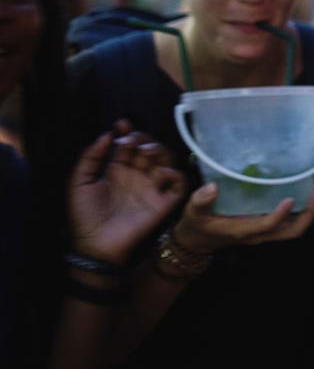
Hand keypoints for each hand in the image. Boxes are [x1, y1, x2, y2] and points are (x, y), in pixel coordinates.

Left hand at [68, 125, 186, 264]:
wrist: (95, 244)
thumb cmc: (84, 215)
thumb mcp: (79, 183)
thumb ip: (90, 157)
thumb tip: (108, 134)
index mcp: (117, 170)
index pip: (128, 145)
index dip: (127, 132)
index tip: (121, 124)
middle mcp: (137, 175)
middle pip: (149, 148)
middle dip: (143, 139)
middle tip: (132, 141)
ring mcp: (151, 188)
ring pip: (166, 160)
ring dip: (159, 151)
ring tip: (144, 153)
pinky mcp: (164, 202)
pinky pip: (179, 184)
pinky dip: (174, 174)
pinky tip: (159, 172)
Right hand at [171, 181, 313, 255]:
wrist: (197, 242)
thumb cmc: (197, 226)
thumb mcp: (193, 212)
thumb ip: (201, 200)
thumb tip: (212, 187)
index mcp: (243, 231)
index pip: (267, 226)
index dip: (280, 215)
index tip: (290, 198)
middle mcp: (259, 234)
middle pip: (292, 232)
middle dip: (309, 214)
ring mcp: (264, 233)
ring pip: (294, 229)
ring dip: (308, 212)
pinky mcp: (266, 228)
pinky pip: (289, 224)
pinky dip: (301, 211)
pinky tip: (303, 192)